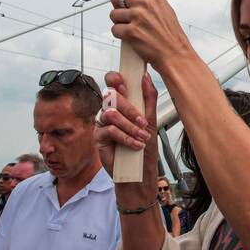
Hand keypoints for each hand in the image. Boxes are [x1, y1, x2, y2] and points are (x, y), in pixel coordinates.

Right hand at [96, 71, 160, 205]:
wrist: (140, 173)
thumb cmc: (145, 148)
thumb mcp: (151, 121)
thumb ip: (148, 98)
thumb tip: (145, 77)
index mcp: (123, 104)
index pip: (113, 84)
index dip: (115, 78)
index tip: (123, 81)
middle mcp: (111, 111)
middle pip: (111, 97)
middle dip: (129, 108)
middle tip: (142, 121)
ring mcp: (103, 124)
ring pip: (110, 114)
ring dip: (129, 125)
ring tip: (142, 136)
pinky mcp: (99, 137)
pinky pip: (109, 130)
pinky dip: (125, 137)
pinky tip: (135, 144)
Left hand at [108, 0, 193, 69]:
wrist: (175, 55)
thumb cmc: (171, 34)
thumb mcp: (165, 7)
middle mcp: (144, 3)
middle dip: (118, 6)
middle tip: (126, 14)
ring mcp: (137, 17)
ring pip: (113, 14)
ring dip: (119, 22)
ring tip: (131, 27)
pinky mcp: (130, 32)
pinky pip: (115, 29)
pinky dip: (120, 34)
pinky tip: (130, 37)